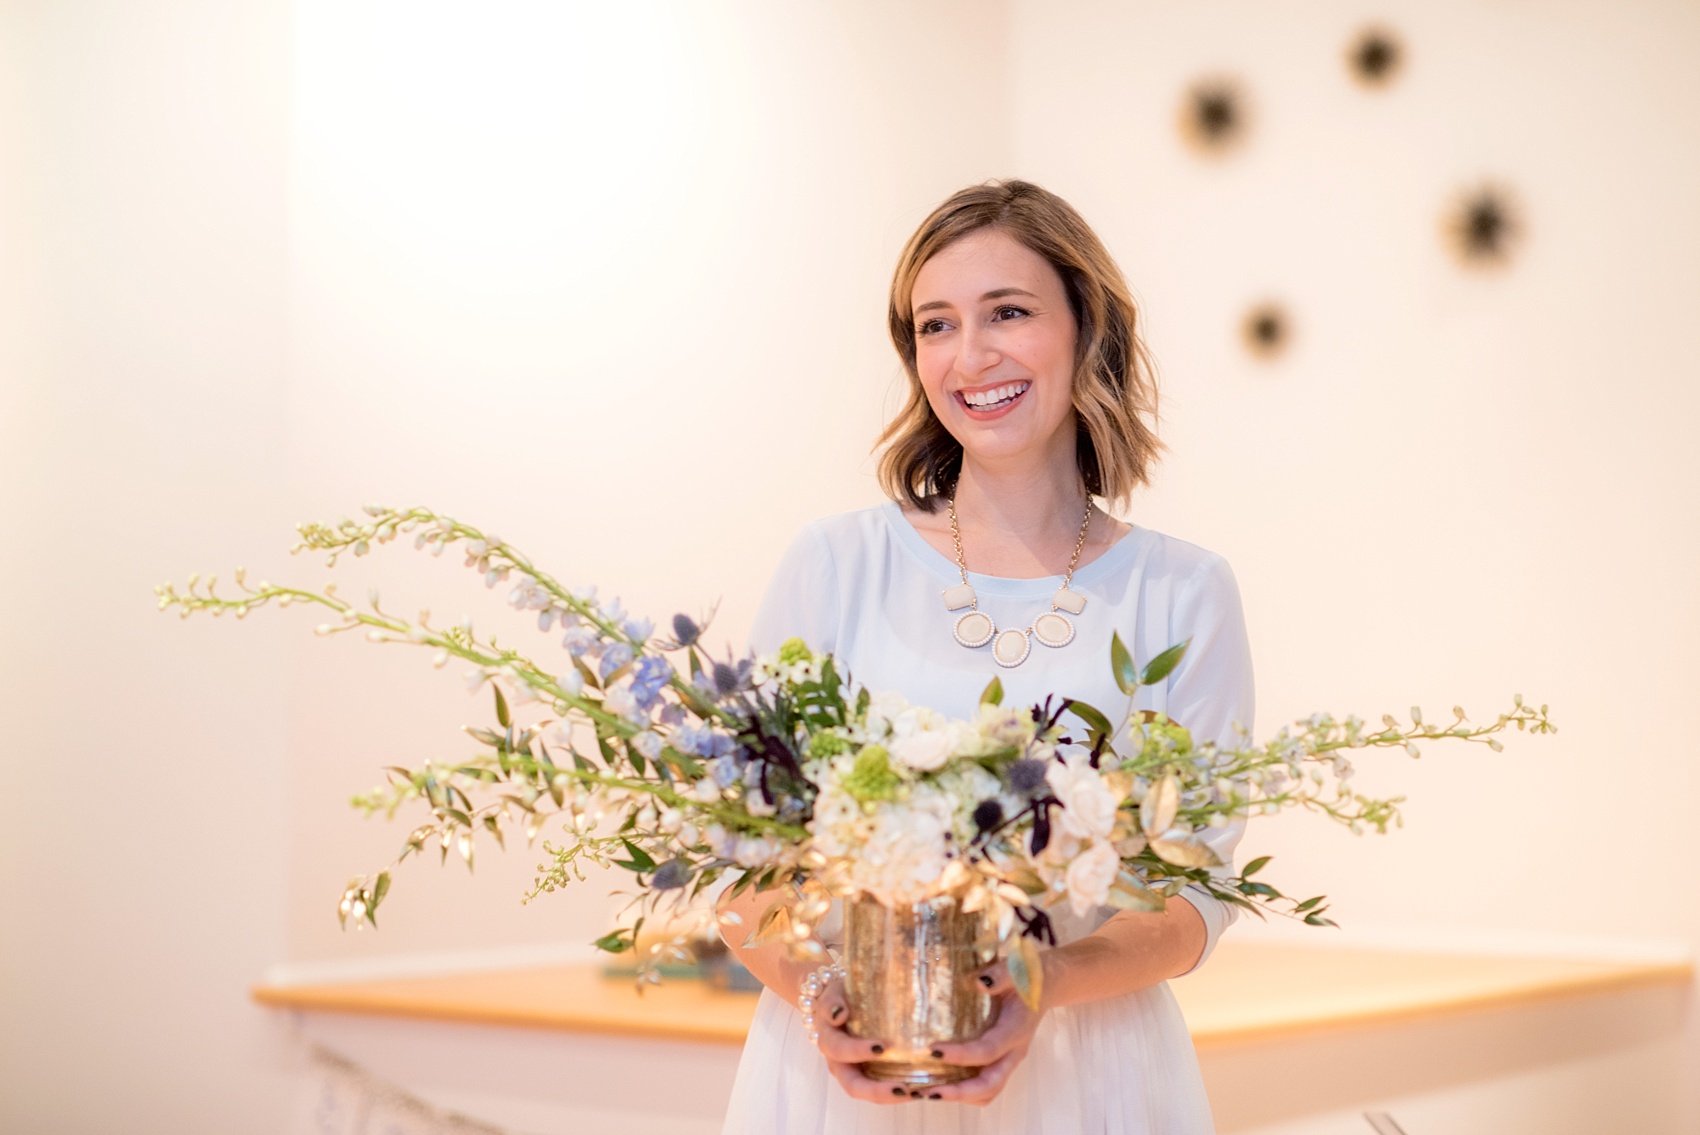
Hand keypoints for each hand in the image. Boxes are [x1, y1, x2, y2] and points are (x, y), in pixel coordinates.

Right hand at [807, 974, 930, 1104]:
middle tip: (903, 1089)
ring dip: (892, 1096)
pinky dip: (899, 1092)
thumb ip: (831, 1002)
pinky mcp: (869, 1074)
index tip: (881, 1046)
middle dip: (877, 1091)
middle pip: (854, 1085)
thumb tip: (838, 1014)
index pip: (839, 1050)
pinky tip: (921, 1090)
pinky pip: (882, 1086)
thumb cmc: (838, 996)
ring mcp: (854, 1071)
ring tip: (918, 1094)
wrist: (837, 1004)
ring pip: (869, 1092)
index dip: (857, 1050)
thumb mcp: (833, 993)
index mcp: (829, 1041)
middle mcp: (839, 1063)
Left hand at [924, 961, 1043, 1105]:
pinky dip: (963, 1090)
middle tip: (928, 1091)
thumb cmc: (1026, 976)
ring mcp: (1007, 1060)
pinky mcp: (1000, 1061)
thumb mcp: (1014, 969)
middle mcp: (1013, 1052)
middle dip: (959, 1092)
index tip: (933, 1049)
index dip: (961, 1055)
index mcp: (1015, 1030)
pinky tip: (940, 1082)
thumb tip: (980, 983)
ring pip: (987, 1091)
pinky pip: (984, 1086)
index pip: (988, 1051)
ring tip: (928, 1091)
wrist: (1045, 986)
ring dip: (959, 1096)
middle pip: (989, 1085)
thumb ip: (1000, 975)